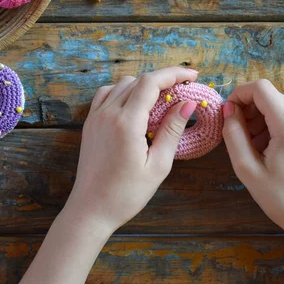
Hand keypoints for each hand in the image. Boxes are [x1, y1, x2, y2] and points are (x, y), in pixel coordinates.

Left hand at [66, 67, 198, 232]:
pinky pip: (106, 94)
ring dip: (144, 85)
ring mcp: (96, 117)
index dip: (174, 74)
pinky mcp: (90, 124)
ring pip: (122, 84)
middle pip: (138, 80)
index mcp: (126, 123)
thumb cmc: (126, 194)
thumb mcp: (158, 165)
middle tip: (183, 89)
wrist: (90, 210)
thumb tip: (188, 104)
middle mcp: (108, 114)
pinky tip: (136, 105)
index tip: (193, 75)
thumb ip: (172, 130)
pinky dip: (124, 91)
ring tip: (162, 98)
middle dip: (163, 79)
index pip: (151, 82)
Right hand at [222, 80, 283, 235]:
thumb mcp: (247, 168)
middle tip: (237, 135)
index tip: (227, 114)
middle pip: (269, 95)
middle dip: (247, 109)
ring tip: (251, 146)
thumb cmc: (282, 199)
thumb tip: (228, 110)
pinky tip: (266, 148)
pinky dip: (271, 124)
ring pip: (277, 104)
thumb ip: (233, 134)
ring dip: (259, 117)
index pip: (260, 88)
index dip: (238, 94)